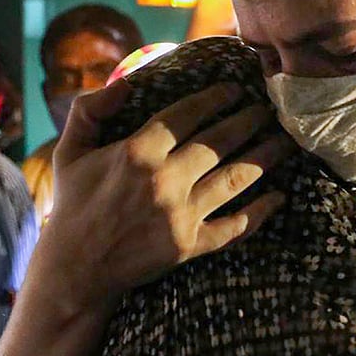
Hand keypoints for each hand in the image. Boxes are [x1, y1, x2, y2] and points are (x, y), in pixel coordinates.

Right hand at [49, 80, 293, 305]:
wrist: (74, 271)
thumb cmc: (74, 206)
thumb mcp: (71, 153)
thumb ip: (90, 111)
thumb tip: (125, 83)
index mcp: (137, 152)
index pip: (188, 114)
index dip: (216, 97)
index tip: (236, 88)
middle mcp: (164, 180)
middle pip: (221, 141)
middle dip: (250, 121)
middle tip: (268, 110)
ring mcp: (181, 214)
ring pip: (236, 178)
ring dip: (265, 157)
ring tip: (285, 142)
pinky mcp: (190, 245)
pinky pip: (235, 226)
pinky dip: (260, 212)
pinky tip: (279, 196)